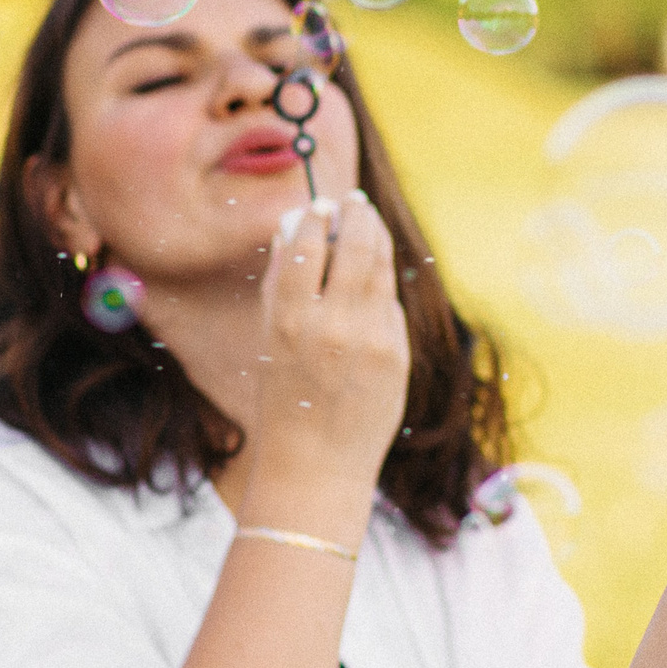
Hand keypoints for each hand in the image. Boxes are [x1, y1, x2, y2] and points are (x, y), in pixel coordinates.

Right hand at [247, 190, 409, 513]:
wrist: (317, 463)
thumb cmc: (284, 398)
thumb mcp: (269, 338)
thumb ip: (280, 282)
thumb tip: (293, 227)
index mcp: (289, 318)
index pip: (306, 244)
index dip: (315, 218)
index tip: (319, 207)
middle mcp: (333, 324)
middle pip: (354, 245)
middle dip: (356, 216)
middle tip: (355, 204)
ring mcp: (371, 339)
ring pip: (380, 268)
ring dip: (375, 238)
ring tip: (368, 223)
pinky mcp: (397, 354)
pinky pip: (390, 306)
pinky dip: (380, 289)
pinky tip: (371, 282)